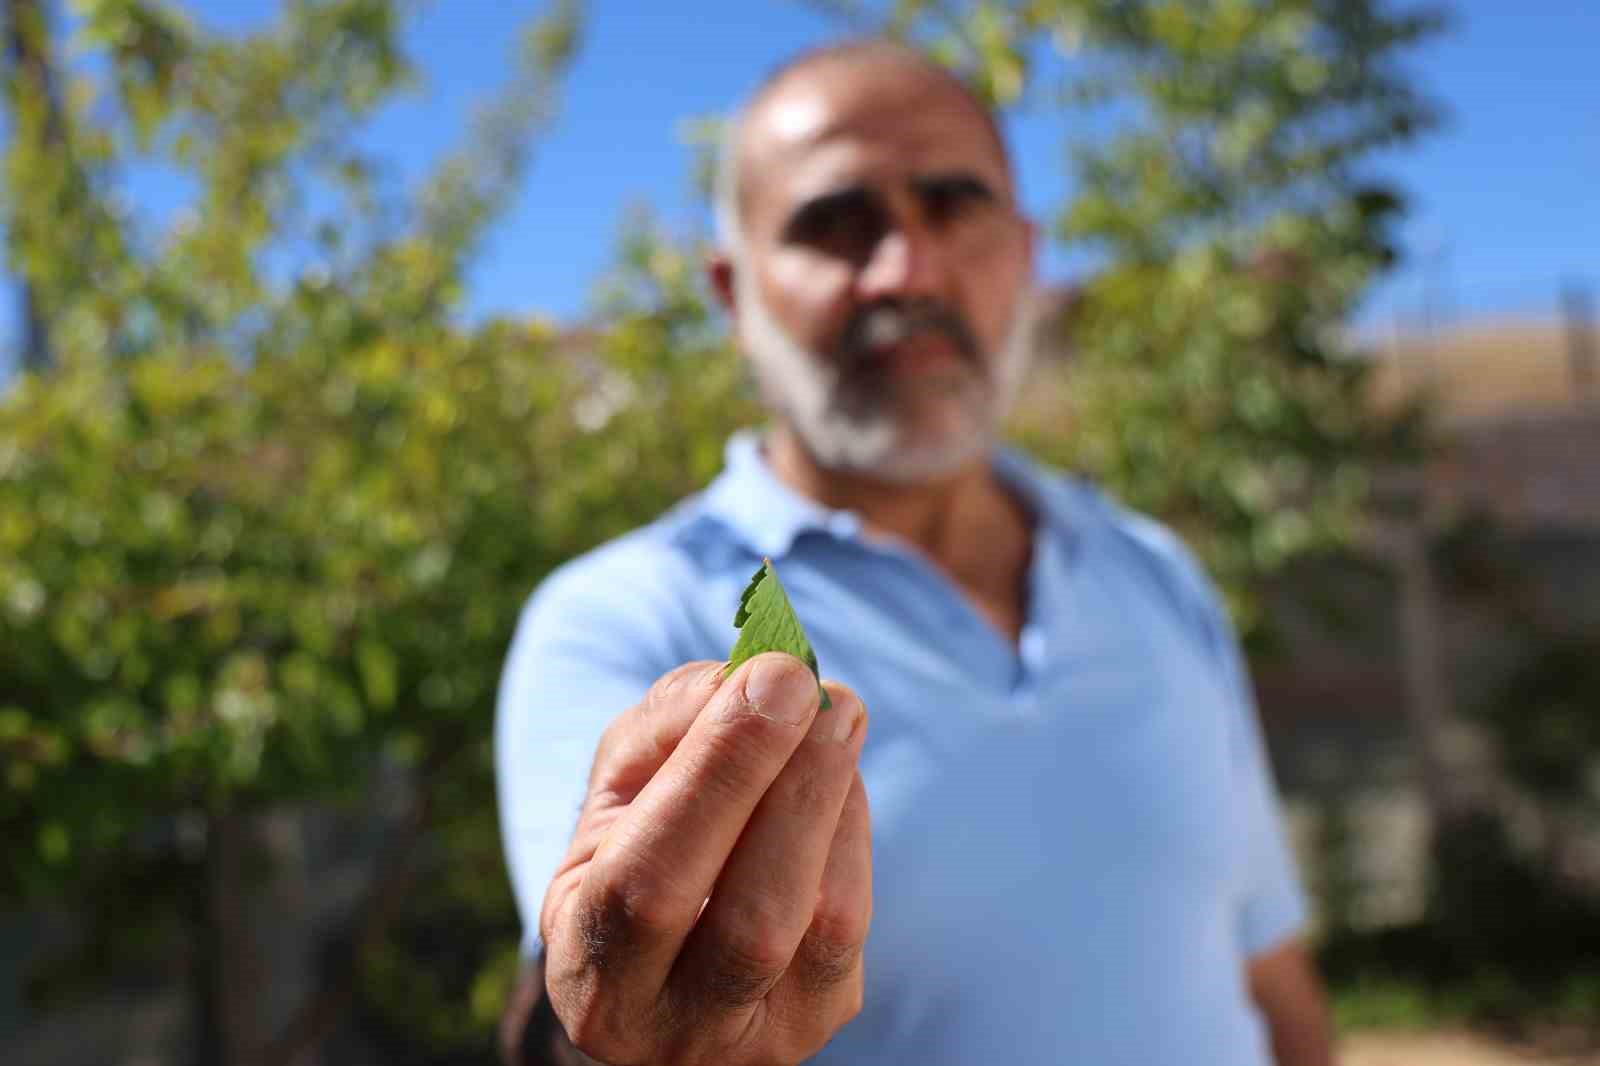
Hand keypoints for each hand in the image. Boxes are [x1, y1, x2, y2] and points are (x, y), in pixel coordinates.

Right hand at [539, 653, 871, 1065]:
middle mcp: (668, 1029)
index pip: (651, 882)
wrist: (667, 958)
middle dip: (794, 789)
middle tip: (821, 692)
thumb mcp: (618, 788)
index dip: (720, 773)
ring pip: (821, 926)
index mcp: (591, 971)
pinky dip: (852, 830)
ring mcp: (758, 1040)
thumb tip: (753, 679)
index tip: (772, 678)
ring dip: (835, 801)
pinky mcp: (823, 1018)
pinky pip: (855, 923)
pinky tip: (837, 777)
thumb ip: (668, 724)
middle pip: (751, 924)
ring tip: (835, 717)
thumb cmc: (633, 846)